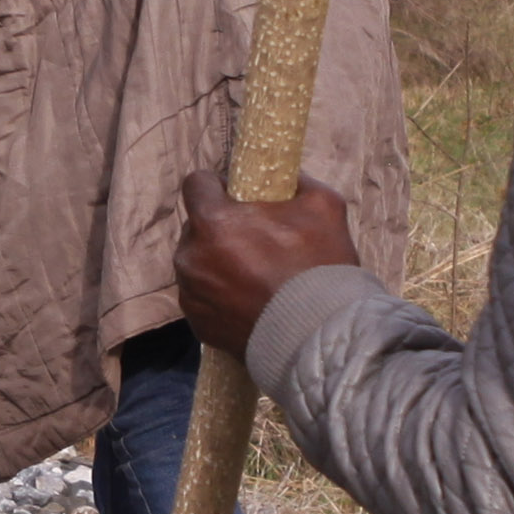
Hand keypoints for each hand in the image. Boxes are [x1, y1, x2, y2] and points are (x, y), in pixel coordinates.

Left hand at [175, 170, 359, 355]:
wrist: (318, 337)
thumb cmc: (319, 267)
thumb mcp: (323, 206)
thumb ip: (296, 182)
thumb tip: (285, 177)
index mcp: (212, 221)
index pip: (196, 184)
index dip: (218, 185)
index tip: (239, 196)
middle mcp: (190, 256)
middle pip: (196, 226)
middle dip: (221, 227)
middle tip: (256, 239)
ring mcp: (190, 293)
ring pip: (197, 262)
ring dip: (217, 261)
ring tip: (255, 274)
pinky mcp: (197, 323)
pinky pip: (202, 295)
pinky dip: (219, 293)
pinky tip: (250, 300)